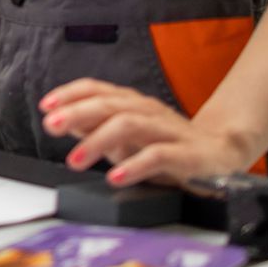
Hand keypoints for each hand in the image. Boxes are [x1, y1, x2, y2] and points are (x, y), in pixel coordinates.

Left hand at [40, 79, 256, 188]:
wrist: (222, 153)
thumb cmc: (167, 145)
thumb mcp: (125, 138)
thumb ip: (96, 130)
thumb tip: (63, 122)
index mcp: (132, 103)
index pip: (97, 89)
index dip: (70, 95)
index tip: (46, 107)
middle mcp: (148, 111)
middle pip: (109, 104)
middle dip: (77, 113)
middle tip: (52, 127)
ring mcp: (168, 130)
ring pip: (130, 125)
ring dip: (98, 141)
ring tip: (75, 160)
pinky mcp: (187, 154)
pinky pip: (159, 156)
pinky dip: (134, 166)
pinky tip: (115, 177)